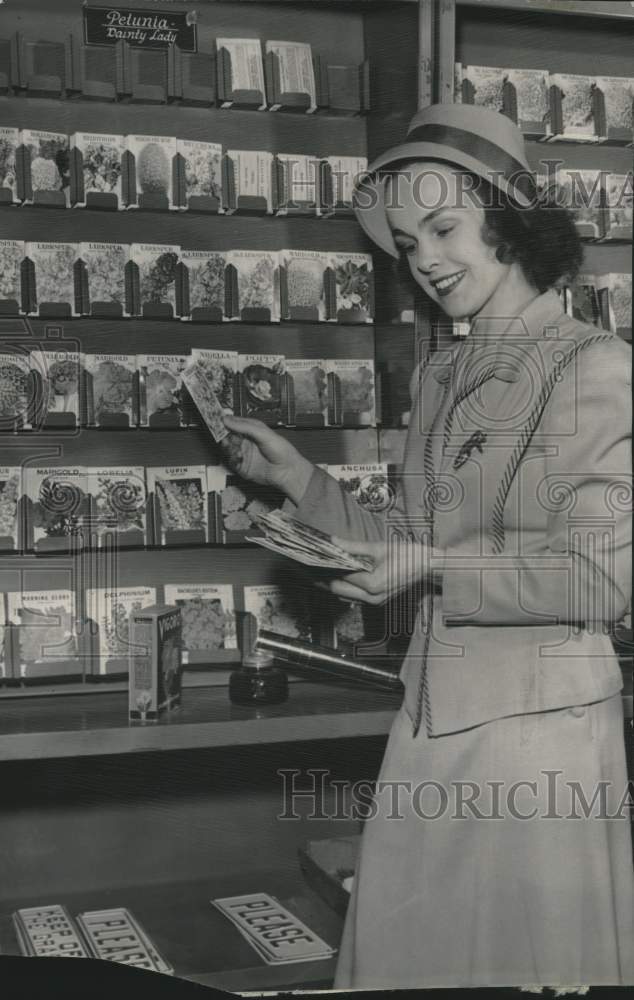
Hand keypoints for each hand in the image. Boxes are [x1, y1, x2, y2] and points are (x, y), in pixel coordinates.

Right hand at [221, 415, 314, 504]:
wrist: (287, 471)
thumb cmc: (282, 451)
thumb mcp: (263, 433)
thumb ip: (245, 427)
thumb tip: (229, 420)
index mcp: (252, 430)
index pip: (235, 423)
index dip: (226, 421)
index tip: (217, 419)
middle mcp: (247, 441)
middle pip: (228, 436)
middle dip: (223, 434)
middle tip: (219, 432)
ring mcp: (244, 453)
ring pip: (228, 448)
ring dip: (227, 446)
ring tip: (230, 444)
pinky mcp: (242, 466)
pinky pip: (231, 461)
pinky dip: (232, 458)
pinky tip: (238, 455)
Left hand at [324, 536, 442, 605]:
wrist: (429, 567)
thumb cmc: (409, 556)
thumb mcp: (380, 547)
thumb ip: (353, 547)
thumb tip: (334, 542)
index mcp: (372, 584)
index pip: (341, 577)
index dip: (327, 567)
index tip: (316, 558)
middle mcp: (372, 597)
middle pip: (338, 590)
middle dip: (325, 579)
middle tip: (313, 566)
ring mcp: (375, 601)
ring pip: (345, 595)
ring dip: (334, 584)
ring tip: (324, 570)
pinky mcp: (378, 601)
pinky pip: (355, 597)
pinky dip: (346, 587)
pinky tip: (341, 576)